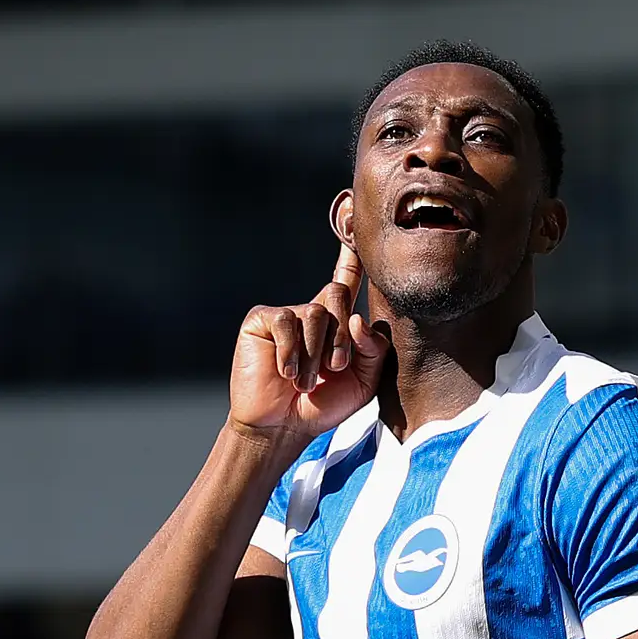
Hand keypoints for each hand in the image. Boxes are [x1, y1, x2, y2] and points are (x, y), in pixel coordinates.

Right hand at [230, 237, 383, 444]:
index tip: (351, 212)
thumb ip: (374, 351)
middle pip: (337, 296)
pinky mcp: (263, 320)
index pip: (346, 280)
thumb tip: (359, 320)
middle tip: (335, 369)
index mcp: (337, 323)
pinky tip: (287, 373)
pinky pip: (287, 321)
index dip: (351, 252)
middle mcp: (312, 311)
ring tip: (306, 381)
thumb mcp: (363, 382)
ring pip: (315, 313)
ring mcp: (286, 314)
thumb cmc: (323, 405)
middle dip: (342, 337)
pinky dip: (292, 352)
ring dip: (315, 355)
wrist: (282, 426)